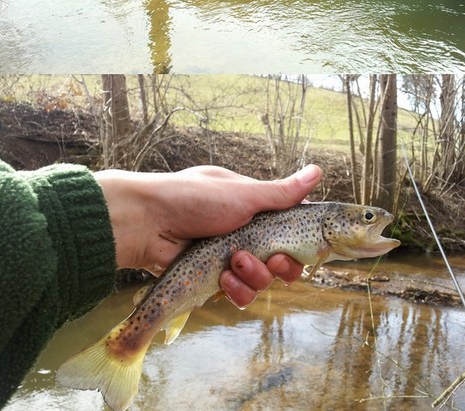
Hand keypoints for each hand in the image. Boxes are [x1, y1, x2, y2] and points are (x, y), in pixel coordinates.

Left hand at [95, 164, 321, 306]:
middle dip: (281, 265)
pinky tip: (222, 278)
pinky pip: (238, 293)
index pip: (288, 231)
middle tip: (273, 259)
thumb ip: (282, 192)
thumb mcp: (243, 193)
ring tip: (234, 262)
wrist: (147, 223)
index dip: (298, 244)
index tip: (301, 248)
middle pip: (280, 261)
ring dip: (254, 275)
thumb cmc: (193, 198)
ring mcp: (227, 258)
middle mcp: (243, 233)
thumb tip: (318, 172)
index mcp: (252, 209)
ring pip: (261, 281)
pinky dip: (235, 289)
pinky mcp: (212, 279)